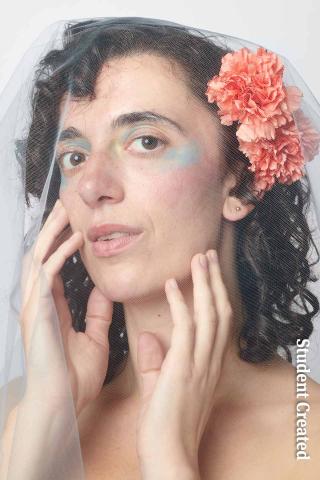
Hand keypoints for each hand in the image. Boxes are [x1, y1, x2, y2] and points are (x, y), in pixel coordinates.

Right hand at [21, 199, 112, 415]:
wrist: (62, 404)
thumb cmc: (75, 377)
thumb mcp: (94, 338)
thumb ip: (97, 313)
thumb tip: (104, 290)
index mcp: (50, 308)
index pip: (52, 266)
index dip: (61, 243)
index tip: (75, 224)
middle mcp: (37, 302)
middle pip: (41, 255)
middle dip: (52, 229)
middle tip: (67, 206)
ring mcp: (33, 306)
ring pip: (39, 258)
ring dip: (53, 233)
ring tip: (67, 212)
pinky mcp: (37, 312)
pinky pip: (47, 275)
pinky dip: (61, 255)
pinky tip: (75, 240)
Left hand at [136, 250, 231, 476]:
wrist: (169, 457)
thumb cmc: (166, 427)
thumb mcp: (163, 389)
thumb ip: (157, 361)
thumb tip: (148, 337)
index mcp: (208, 366)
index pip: (218, 323)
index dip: (215, 295)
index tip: (208, 274)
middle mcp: (210, 362)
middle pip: (220, 311)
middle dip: (214, 281)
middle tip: (207, 255)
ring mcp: (200, 364)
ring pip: (209, 314)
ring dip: (205, 283)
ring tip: (199, 258)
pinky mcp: (183, 368)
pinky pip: (186, 328)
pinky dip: (181, 303)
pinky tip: (173, 284)